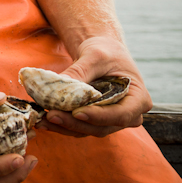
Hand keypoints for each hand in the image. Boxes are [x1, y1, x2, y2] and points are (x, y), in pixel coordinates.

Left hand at [36, 35, 150, 137]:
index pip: (121, 114)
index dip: (99, 116)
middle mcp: (128, 114)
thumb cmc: (105, 52)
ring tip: (42, 119)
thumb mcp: (95, 55)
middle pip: (102, 126)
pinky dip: (61, 124)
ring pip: (88, 130)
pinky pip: (79, 127)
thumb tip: (60, 83)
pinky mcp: (95, 121)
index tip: (77, 113)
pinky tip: (42, 119)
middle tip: (52, 115)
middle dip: (75, 123)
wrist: (103, 54)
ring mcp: (111, 120)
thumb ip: (81, 71)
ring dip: (64, 126)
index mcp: (138, 99)